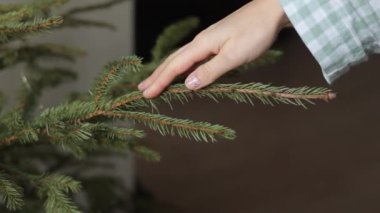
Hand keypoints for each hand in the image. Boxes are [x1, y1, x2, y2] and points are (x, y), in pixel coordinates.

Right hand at [138, 0, 288, 97]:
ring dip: (166, 71)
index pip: (175, 66)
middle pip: (173, 61)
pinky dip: (181, 67)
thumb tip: (188, 85)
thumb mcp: (234, 56)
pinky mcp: (215, 42)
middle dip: (157, 76)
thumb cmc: (255, 33)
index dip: (160, 81)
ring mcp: (207, 41)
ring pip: (181, 58)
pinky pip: (192, 57)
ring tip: (154, 81)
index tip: (146, 94)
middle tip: (141, 89)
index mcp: (201, 45)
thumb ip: (211, 71)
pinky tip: (181, 72)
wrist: (270, 11)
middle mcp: (200, 42)